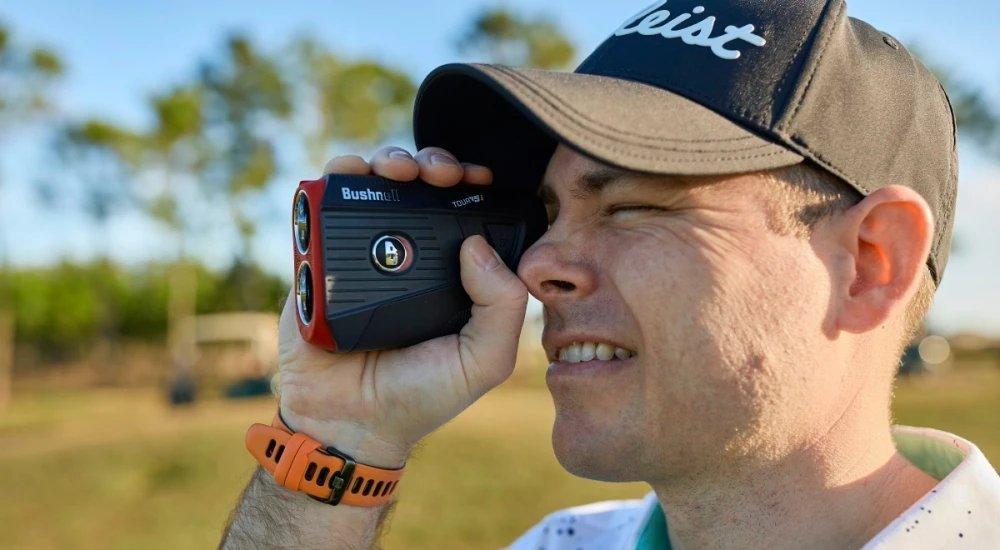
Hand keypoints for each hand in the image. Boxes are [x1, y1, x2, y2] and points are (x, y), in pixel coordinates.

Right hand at [276, 146, 527, 467]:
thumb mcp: (484, 359)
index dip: (473, 185)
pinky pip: (325, 204)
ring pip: (376, 185)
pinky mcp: (319, 255)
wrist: (347, 422)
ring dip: (389, 160)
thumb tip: (475, 242)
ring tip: (398, 170)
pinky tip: (355, 173)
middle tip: (441, 174)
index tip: (479, 177)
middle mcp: (408, 255)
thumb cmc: (420, 395)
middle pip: (421, 187)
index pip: (465, 211)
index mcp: (451, 273)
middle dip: (433, 164)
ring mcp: (362, 252)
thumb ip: (502, 306)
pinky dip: (339, 176)